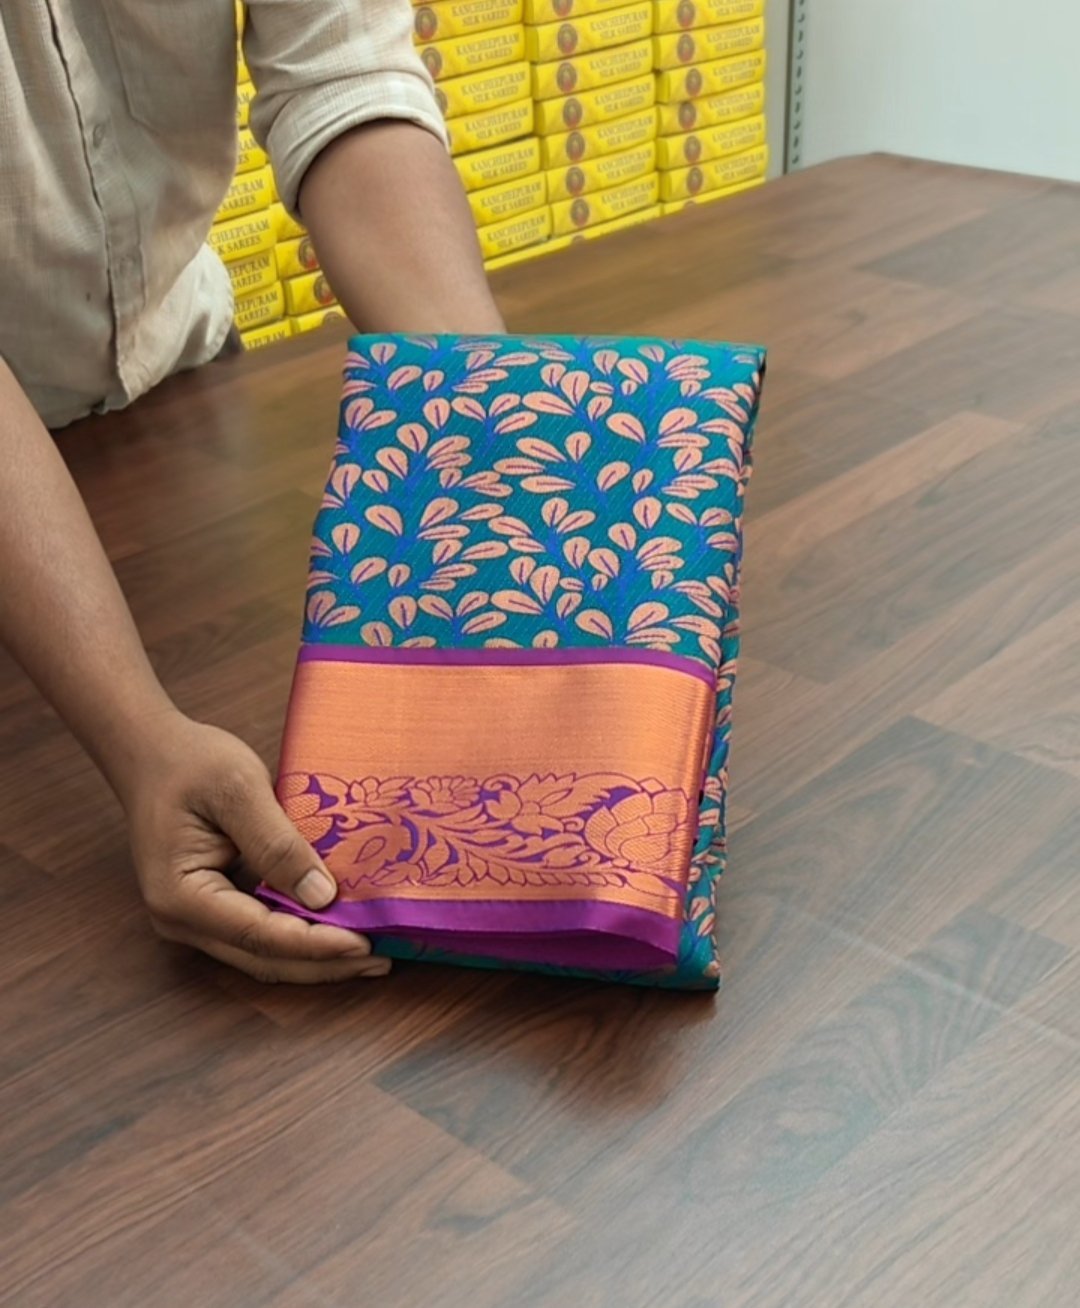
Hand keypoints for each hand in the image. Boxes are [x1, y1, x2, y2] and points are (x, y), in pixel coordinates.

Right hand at [123, 713, 389, 983]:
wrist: (150, 752)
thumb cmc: (190, 762)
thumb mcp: (239, 789)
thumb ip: (278, 844)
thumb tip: (322, 897)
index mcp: (180, 895)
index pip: (259, 934)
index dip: (316, 944)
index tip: (364, 944)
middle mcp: (181, 920)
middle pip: (263, 960)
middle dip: (324, 965)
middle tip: (382, 961)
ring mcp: (194, 920)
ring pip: (263, 955)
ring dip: (316, 958)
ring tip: (371, 955)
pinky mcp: (212, 909)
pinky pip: (260, 935)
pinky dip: (301, 937)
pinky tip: (339, 930)